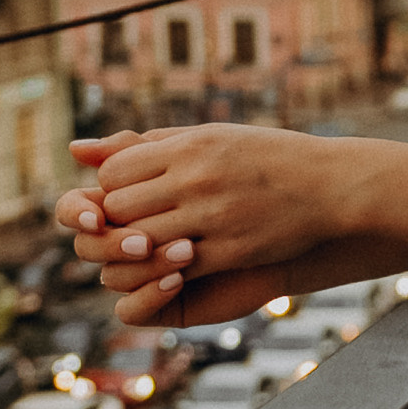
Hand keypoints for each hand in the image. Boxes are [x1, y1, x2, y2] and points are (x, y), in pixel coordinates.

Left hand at [78, 125, 393, 292]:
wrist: (332, 186)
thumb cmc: (266, 157)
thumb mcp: (208, 137)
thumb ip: (145, 144)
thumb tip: (75, 151)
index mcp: (191, 147)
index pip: (114, 173)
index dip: (110, 188)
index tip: (128, 194)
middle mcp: (198, 179)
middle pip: (120, 209)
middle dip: (117, 222)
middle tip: (132, 224)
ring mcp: (215, 217)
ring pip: (142, 244)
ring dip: (139, 250)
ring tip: (153, 244)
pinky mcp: (232, 251)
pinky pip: (178, 269)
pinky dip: (167, 271)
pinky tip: (179, 263)